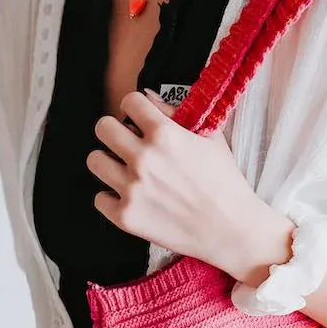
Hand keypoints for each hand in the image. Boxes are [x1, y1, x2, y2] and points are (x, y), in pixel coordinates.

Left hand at [87, 91, 292, 283]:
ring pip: (95, 161)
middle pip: (103, 127)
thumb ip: (177, 113)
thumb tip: (147, 97)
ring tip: (126, 170)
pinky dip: (113, 198)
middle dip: (115, 131)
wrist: (231, 230)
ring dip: (109, 162)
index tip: (139, 118)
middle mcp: (143, 159)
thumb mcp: (210, 138)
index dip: (135, 108)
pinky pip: (99, 198)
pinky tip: (132, 198)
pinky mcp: (126, 216)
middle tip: (127, 143)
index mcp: (165, 135)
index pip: (129, 101)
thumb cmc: (225, 182)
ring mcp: (132, 189)